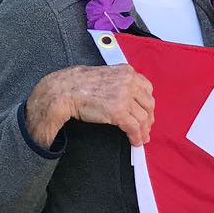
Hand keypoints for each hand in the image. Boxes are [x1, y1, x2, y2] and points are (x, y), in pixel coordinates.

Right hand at [27, 65, 153, 147]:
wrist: (64, 90)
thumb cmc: (79, 84)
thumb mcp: (105, 76)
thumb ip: (119, 83)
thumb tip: (130, 99)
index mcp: (127, 72)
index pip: (147, 88)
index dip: (147, 103)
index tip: (146, 112)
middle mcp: (129, 82)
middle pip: (148, 103)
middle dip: (148, 118)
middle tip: (145, 128)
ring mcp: (124, 97)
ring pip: (143, 117)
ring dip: (143, 130)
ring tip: (141, 138)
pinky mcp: (119, 111)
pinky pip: (134, 127)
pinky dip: (137, 136)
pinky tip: (135, 141)